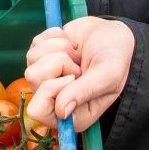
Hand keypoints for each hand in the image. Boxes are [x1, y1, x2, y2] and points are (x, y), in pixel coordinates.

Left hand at [23, 16, 135, 131]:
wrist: (115, 34)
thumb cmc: (116, 58)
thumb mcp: (108, 75)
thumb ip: (84, 92)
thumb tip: (60, 111)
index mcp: (72, 115)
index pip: (38, 111)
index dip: (51, 89)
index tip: (73, 77)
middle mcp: (54, 100)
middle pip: (32, 80)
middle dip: (58, 63)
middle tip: (79, 64)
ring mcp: (46, 77)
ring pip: (32, 59)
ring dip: (60, 49)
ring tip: (78, 54)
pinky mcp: (42, 56)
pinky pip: (36, 43)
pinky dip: (56, 37)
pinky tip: (72, 43)